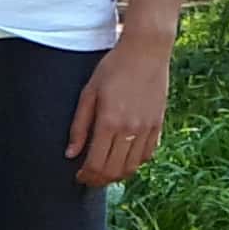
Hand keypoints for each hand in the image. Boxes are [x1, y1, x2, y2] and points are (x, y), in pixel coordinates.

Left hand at [66, 32, 171, 185]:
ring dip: (117, 175)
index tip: (80, 176)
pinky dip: (135, 163)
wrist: (147, 49)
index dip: (86, 176)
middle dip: (99, 180)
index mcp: (109, 122)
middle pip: (113, 171)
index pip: (95, 164)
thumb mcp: (89, 92)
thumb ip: (79, 126)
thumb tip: (71, 154)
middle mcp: (129, 129)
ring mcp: (146, 128)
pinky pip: (147, 155)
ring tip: (107, 171)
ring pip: (131, 167)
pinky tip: (125, 158)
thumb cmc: (114, 67)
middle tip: (91, 178)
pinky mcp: (158, 124)